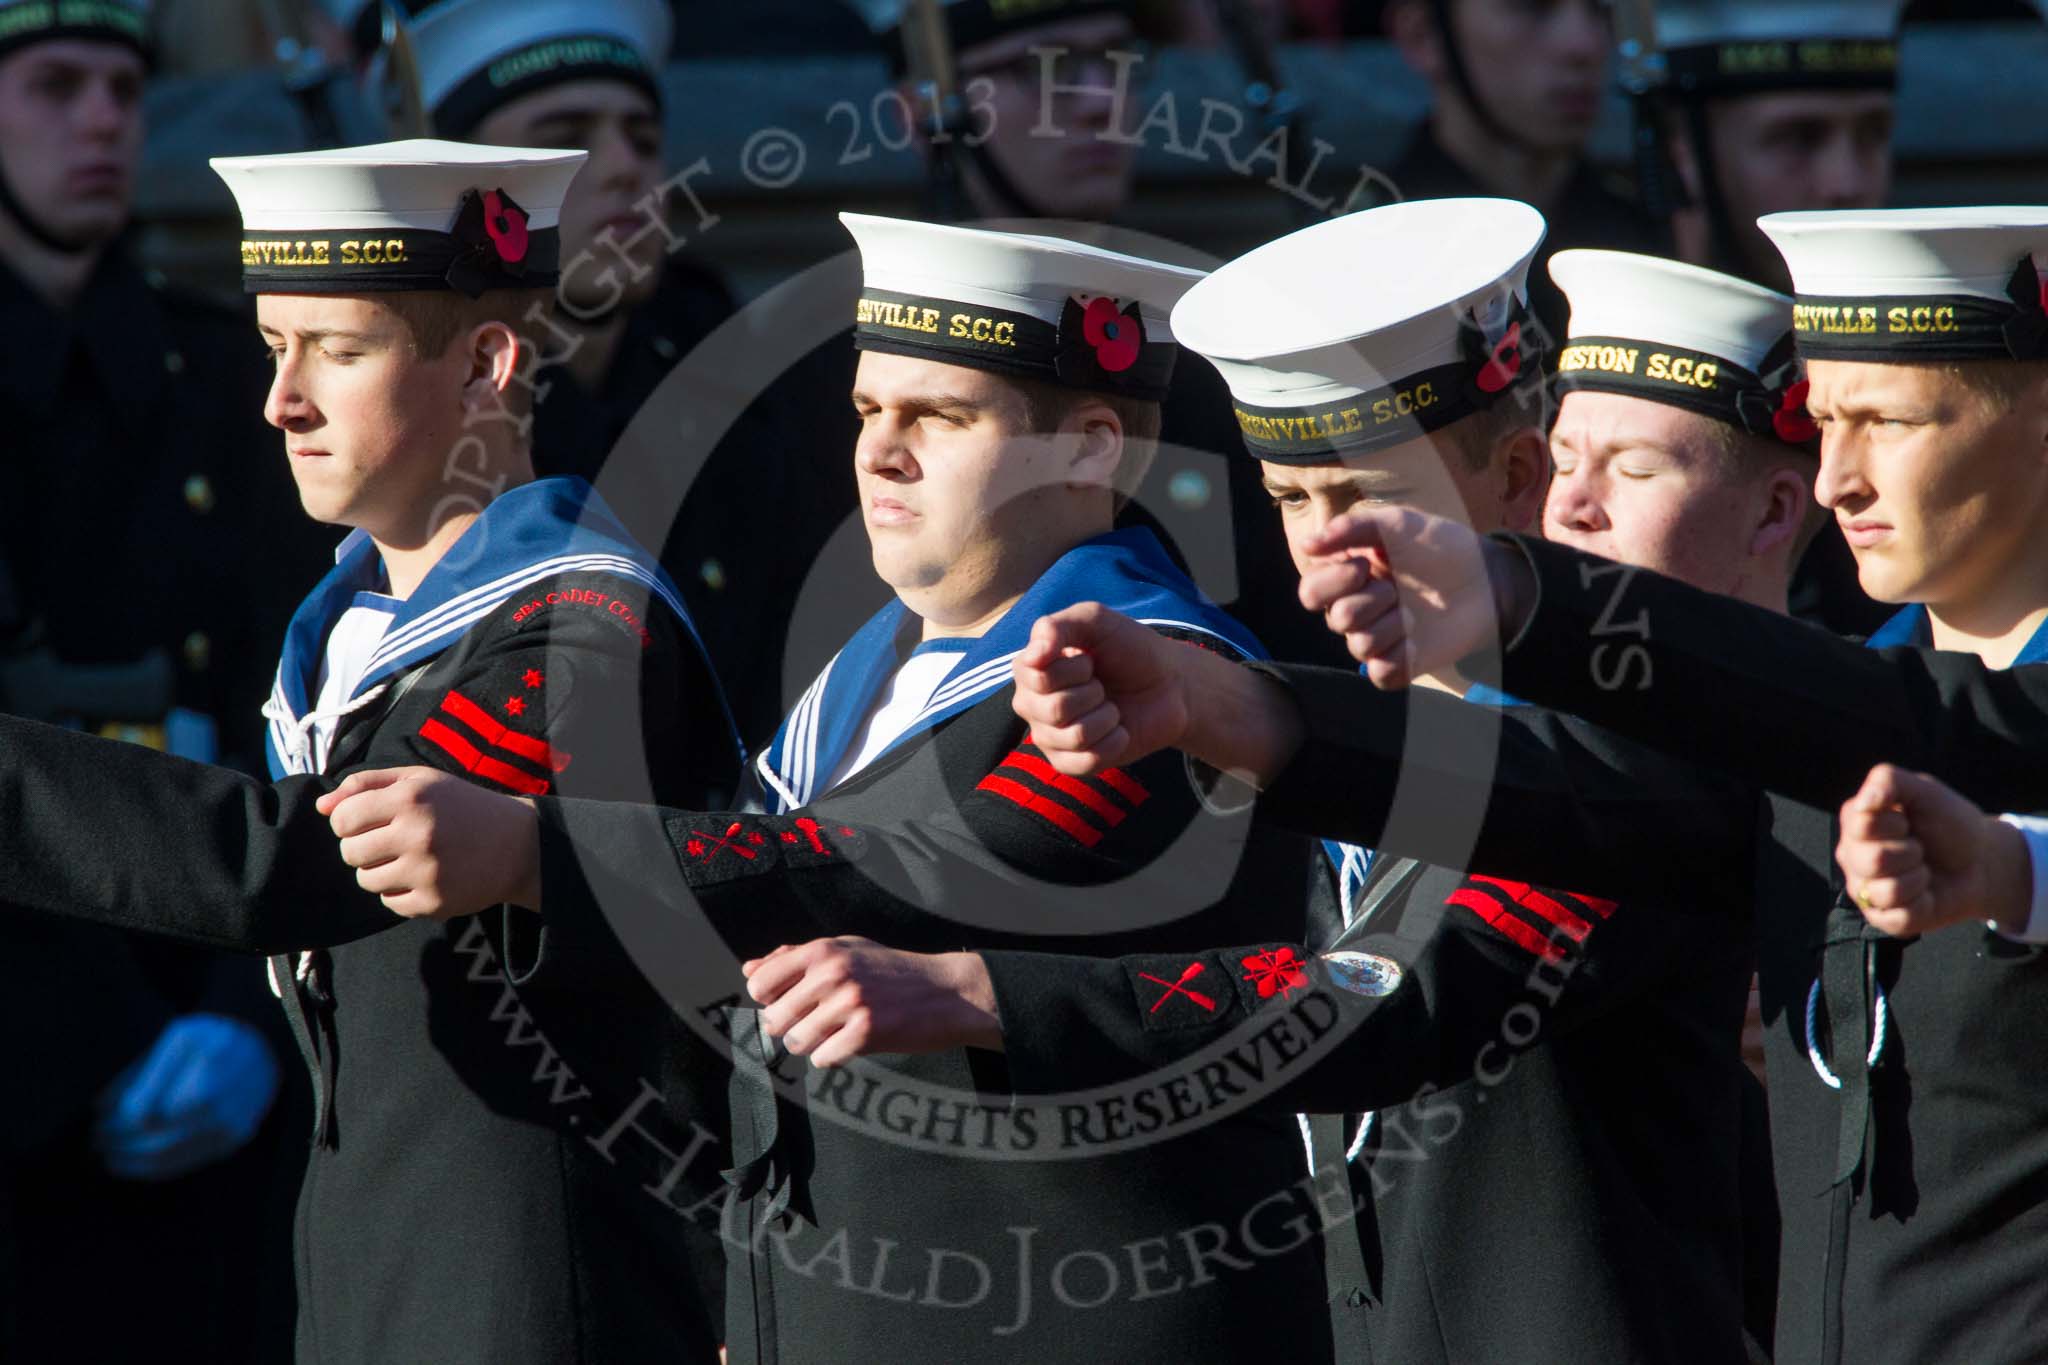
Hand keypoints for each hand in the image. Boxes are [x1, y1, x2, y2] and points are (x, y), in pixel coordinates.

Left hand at [94, 1013, 279, 1180]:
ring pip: (169, 1153)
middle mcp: (226, 1092)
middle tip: (95, 1141)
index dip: (116, 1120)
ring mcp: (235, 1118)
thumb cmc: (211, 1039)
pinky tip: (132, 1164)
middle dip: (118, 1142)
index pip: (147, 1108)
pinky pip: (188, 1162)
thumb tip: (102, 1108)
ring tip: (108, 1157)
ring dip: (131, 1160)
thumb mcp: (178, 1037)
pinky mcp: (238, 1137)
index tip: (96, 1120)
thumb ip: (142, 1072)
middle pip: (155, 1134)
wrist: (263, 1050)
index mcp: (208, 1056)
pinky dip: (154, 1169)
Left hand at [317, 766, 540, 917]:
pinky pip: (390, 903)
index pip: (342, 819)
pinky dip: (400, 893)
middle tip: (390, 842)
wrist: (519, 844)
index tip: (368, 821)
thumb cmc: (461, 807)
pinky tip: (424, 878)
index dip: (348, 821)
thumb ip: (367, 785)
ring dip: (379, 871)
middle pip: (349, 852)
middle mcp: (417, 834)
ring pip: (366, 880)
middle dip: (362, 847)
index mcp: (410, 799)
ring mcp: (426, 872)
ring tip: (408, 859)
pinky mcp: (434, 902)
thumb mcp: (420, 781)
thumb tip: (321, 807)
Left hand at [741, 937, 1001, 1065]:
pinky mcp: (865, 1033)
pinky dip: (833, 1056)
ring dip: (813, 1044)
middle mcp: (832, 974)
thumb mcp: (846, 949)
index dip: (769, 999)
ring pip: (796, 1042)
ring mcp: (849, 1004)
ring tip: (836, 1032)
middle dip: (791, 1027)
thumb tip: (748, 970)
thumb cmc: (892, 970)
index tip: (789, 1002)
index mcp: (823, 950)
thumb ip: (794, 957)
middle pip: (774, 1019)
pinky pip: (822, 1059)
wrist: (947, 991)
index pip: (760, 983)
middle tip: (817, 1022)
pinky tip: (853, 1042)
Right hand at [1010, 603, 1192, 774]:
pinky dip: (1114, 742)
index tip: (1090, 660)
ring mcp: (1048, 737)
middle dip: (1094, 693)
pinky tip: (1118, 730)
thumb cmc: (1129, 649)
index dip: (1074, 668)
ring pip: (1075, 736)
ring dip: (1107, 717)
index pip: (1037, 677)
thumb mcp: (1096, 621)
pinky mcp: (1069, 763)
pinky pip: (1086, 762)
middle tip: (1103, 685)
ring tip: (1112, 707)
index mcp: (1028, 670)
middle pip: (1055, 709)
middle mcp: (1030, 704)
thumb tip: (1034, 656)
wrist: (1170, 684)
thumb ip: (1058, 626)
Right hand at [1295, 506, 1530, 687]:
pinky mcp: (1399, 665)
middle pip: (1336, 619)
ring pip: (1359, 645)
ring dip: (1391, 623)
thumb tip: (1307, 545)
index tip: (1365, 564)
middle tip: (1398, 587)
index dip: (1332, 581)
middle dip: (1370, 600)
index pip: (1310, 592)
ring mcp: (1378, 640)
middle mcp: (1356, 611)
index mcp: (1347, 578)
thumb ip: (1351, 527)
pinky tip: (1415, 638)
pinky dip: (1397, 656)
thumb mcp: (1397, 523)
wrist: (1486, 579)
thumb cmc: (1440, 547)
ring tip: (1414, 610)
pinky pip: (1380, 673)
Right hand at [1835, 764, 2028, 937]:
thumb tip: (1864, 801)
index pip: (1862, 825)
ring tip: (1923, 871)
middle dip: (1911, 852)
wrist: (1980, 862)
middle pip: (1873, 860)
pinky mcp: (1883, 918)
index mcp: (1855, 823)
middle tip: (1920, 848)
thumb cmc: (1949, 825)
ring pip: (1886, 891)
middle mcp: (1852, 857)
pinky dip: (1923, 904)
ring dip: (1919, 879)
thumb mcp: (1925, 791)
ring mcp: (1865, 890)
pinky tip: (1925, 894)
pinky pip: (1898, 917)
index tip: (1909, 821)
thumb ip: (1889, 780)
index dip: (1896, 824)